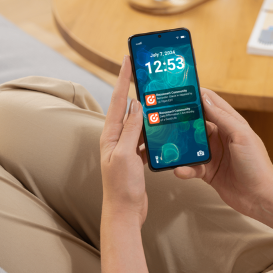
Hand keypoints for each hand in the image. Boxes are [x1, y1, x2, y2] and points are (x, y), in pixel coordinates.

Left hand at [100, 55, 147, 225]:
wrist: (124, 212)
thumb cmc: (121, 187)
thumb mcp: (126, 155)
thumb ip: (131, 129)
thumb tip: (136, 104)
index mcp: (109, 135)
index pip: (117, 100)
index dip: (122, 78)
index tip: (127, 60)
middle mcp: (115, 139)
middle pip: (126, 107)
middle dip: (134, 88)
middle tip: (145, 72)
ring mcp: (124, 148)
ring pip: (137, 122)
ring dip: (147, 109)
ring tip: (158, 96)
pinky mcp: (133, 157)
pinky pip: (144, 137)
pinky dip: (153, 129)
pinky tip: (163, 127)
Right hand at [174, 89, 272, 216]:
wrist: (260, 198)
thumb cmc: (256, 165)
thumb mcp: (240, 135)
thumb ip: (222, 117)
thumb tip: (204, 98)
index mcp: (231, 123)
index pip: (211, 103)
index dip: (196, 95)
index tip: (178, 89)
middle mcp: (220, 137)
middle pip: (196, 123)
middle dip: (181, 120)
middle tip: (162, 116)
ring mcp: (213, 154)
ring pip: (190, 145)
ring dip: (179, 146)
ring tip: (165, 144)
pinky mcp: (208, 171)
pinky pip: (191, 166)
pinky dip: (184, 168)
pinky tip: (179, 170)